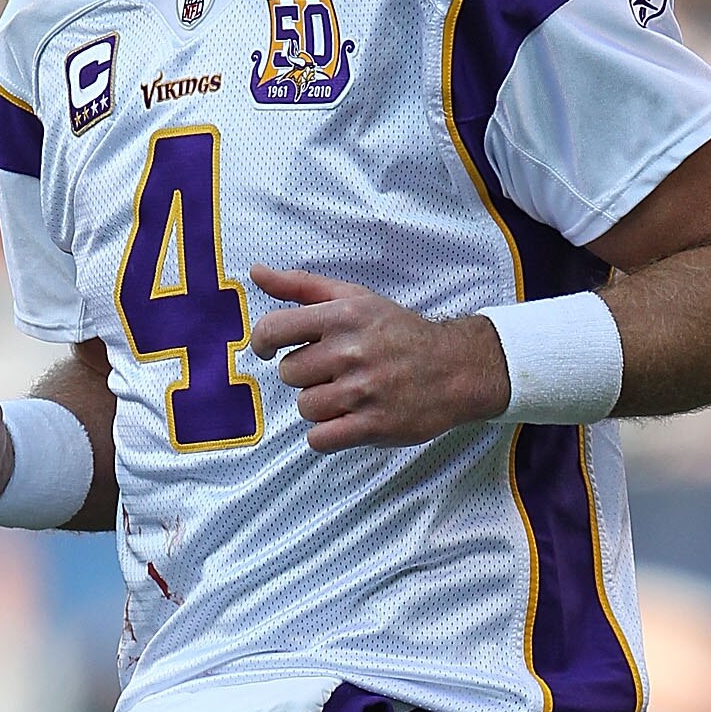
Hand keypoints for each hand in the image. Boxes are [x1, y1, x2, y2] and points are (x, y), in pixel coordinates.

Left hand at [247, 268, 509, 451]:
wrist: (455, 368)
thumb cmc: (399, 332)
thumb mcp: (354, 299)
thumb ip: (301, 287)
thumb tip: (255, 273)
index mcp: (342, 316)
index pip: (274, 330)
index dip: (263, 343)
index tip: (271, 350)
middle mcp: (350, 351)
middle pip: (290, 374)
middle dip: (307, 375)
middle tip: (335, 371)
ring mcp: (362, 391)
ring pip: (306, 407)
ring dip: (321, 405)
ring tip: (348, 394)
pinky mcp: (373, 425)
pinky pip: (320, 439)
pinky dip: (328, 434)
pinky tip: (348, 420)